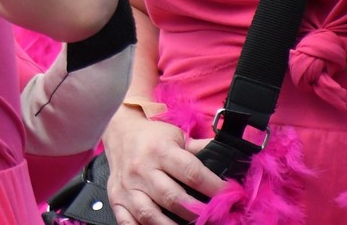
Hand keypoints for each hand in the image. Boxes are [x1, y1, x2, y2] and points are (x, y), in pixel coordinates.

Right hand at [101, 107, 224, 223]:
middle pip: (172, 198)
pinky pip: (127, 222)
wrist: (120, 133)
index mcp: (160, 150)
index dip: (214, 188)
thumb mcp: (177, 136)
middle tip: (214, 217)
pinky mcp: (116, 198)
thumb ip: (201, 150)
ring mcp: (127, 186)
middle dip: (197, 212)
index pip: (191, 173)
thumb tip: (232, 160)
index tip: (231, 197)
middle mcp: (141, 169)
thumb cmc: (153, 138)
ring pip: (150, 214)